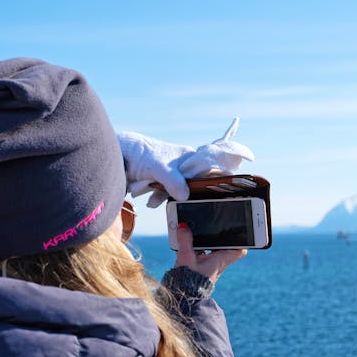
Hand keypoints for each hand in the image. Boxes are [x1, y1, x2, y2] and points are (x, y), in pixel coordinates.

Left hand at [118, 118, 254, 207]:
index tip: (238, 179)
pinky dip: (160, 200)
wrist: (118, 155)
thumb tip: (185, 196)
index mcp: (191, 157)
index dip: (227, 172)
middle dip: (195, 195)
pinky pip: (168, 196)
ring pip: (183, 192)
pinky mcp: (162, 184)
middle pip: (200, 184)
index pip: (215, 164)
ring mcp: (175, 175)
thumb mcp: (157, 166)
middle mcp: (186, 166)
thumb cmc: (140, 153)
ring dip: (171, 199)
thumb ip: (172, 180)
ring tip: (154, 199)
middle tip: (188, 201)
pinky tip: (151, 202)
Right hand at [173, 223, 246, 284]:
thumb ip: (185, 241)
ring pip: (212, 251)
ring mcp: (209, 267)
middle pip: (224, 247)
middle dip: (217, 237)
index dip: (240, 240)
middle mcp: (218, 264)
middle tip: (212, 228)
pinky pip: (201, 255)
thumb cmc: (188, 281)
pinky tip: (186, 244)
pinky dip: (196, 249)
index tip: (239, 232)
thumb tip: (183, 227)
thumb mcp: (186, 258)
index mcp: (221, 260)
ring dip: (204, 243)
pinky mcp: (200, 269)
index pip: (239, 251)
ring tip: (193, 234)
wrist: (182, 296)